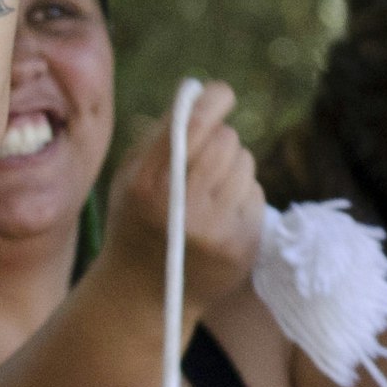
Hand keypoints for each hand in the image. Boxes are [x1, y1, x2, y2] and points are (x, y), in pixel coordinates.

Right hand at [103, 85, 265, 314]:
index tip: (220, 94)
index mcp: (149, 185)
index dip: (213, 100)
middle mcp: (184, 208)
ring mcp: (218, 231)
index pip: (193, 124)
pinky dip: (242, 196)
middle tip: (206, 153)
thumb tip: (199, 91)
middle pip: (227, 140)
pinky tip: (220, 215)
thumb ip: (161, 135)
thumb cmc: (135, 222)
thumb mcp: (129, 177)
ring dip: (233, 167)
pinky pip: (257, 194)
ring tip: (209, 189)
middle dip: (220, 139)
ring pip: (246, 164)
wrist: (144, 295)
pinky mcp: (244, 246)